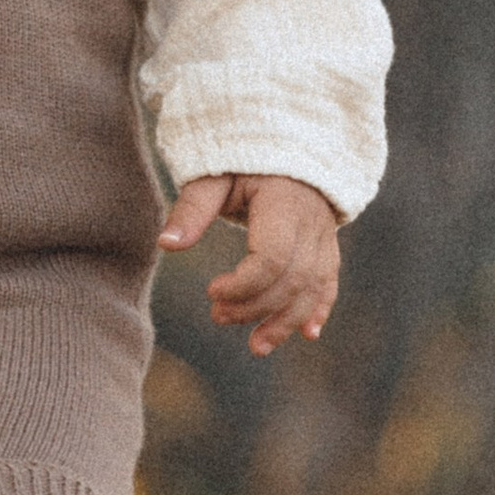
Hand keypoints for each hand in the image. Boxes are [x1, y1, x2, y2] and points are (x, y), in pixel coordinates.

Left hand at [158, 171, 340, 354]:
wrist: (285, 147)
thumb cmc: (241, 160)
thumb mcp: (213, 177)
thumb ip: (192, 209)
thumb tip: (166, 245)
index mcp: (284, 201)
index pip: (271, 257)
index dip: (242, 284)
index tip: (210, 291)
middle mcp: (312, 221)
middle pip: (292, 278)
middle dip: (256, 307)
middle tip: (217, 317)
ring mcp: (325, 235)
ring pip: (313, 287)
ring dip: (286, 321)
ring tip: (257, 347)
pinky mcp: (328, 246)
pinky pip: (329, 282)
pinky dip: (320, 309)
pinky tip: (309, 335)